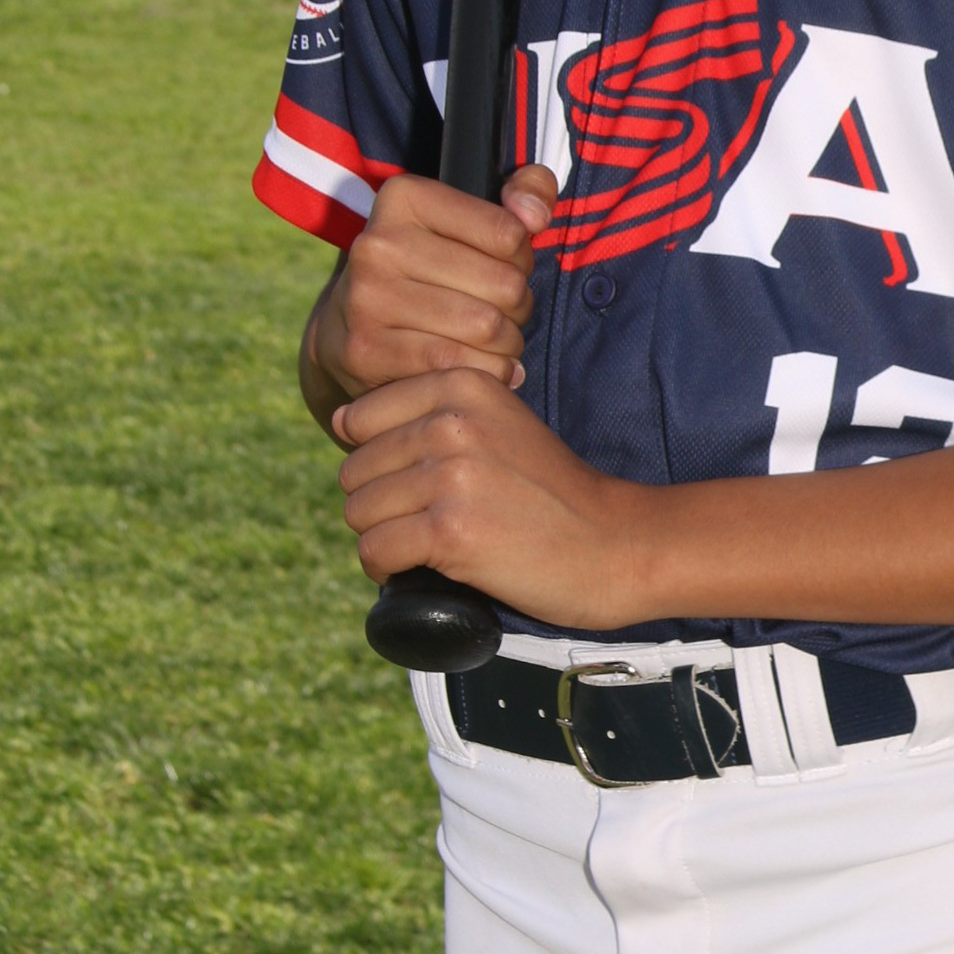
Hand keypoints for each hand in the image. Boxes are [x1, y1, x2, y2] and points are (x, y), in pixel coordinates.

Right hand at [307, 165, 557, 425]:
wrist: (347, 328)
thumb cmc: (430, 267)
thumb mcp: (472, 217)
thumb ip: (527, 190)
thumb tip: (535, 215)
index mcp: (403, 198)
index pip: (509, 233)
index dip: (522, 259)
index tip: (502, 267)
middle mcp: (378, 244)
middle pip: (504, 284)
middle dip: (519, 306)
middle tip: (502, 312)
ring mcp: (367, 300)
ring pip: (488, 329)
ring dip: (508, 343)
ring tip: (494, 341)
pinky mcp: (368, 352)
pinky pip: (461, 367)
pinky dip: (488, 373)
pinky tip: (483, 367)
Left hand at [335, 367, 656, 633]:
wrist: (614, 543)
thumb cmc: (550, 491)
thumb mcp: (498, 422)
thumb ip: (431, 412)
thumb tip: (339, 419)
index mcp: (460, 383)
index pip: (359, 419)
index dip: (379, 461)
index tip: (421, 483)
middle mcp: (451, 420)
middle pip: (353, 470)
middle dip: (379, 503)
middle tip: (429, 521)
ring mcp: (450, 475)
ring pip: (358, 513)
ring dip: (384, 538)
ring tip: (429, 545)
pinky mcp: (450, 531)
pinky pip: (374, 552)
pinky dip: (387, 570)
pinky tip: (425, 568)